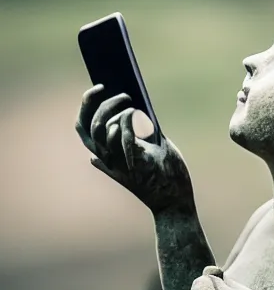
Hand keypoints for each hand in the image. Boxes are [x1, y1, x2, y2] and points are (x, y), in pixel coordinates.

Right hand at [75, 84, 192, 213]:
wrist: (175, 200)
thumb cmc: (164, 172)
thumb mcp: (147, 147)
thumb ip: (138, 131)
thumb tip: (133, 106)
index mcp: (106, 156)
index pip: (83, 129)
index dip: (86, 107)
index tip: (99, 88)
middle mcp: (107, 160)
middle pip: (87, 127)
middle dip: (94, 103)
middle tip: (113, 90)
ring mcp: (119, 162)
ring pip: (101, 129)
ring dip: (113, 108)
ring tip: (129, 100)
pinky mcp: (135, 162)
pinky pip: (122, 136)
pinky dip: (126, 119)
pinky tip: (136, 111)